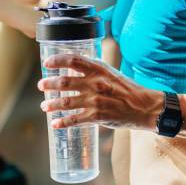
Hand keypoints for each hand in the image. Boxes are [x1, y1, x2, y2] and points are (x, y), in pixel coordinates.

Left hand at [37, 54, 163, 129]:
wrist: (143, 106)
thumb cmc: (127, 88)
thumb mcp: (112, 73)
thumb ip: (95, 70)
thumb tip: (75, 66)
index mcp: (99, 70)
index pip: (73, 60)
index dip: (57, 60)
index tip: (47, 63)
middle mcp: (95, 84)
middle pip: (64, 82)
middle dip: (49, 84)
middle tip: (41, 85)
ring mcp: (95, 101)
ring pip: (65, 102)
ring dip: (51, 104)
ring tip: (44, 106)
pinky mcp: (97, 117)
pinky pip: (74, 120)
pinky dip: (62, 122)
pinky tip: (55, 123)